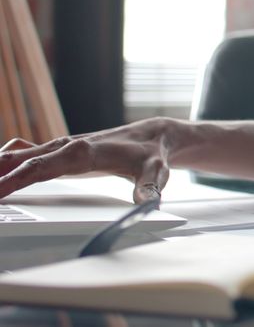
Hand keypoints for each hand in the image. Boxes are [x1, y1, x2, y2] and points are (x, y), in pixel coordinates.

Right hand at [0, 117, 180, 202]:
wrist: (153, 135)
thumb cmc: (150, 154)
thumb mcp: (155, 172)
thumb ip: (150, 187)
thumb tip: (147, 202)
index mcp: (82, 152)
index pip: (40, 167)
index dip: (14, 180)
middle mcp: (66, 146)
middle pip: (19, 159)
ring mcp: (59, 147)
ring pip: (17, 154)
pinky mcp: (58, 151)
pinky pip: (24, 155)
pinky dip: (6, 164)